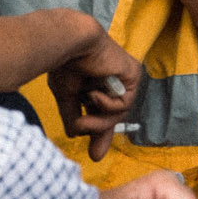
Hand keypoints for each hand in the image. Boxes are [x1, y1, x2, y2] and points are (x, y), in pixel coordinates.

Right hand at [47, 29, 141, 161]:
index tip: (94, 154)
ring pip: (118, 113)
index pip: (101, 112)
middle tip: (96, 154)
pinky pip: (124, 104)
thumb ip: (73, 115)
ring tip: (82, 123)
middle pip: (112, 115)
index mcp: (96, 83)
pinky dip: (107, 105)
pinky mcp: (132, 75)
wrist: (69, 43)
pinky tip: (93, 95)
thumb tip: (74, 134)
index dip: (97, 132)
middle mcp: (112, 81)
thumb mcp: (67, 96)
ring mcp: (123, 78)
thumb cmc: (65, 63)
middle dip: (103, 134)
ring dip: (99, 123)